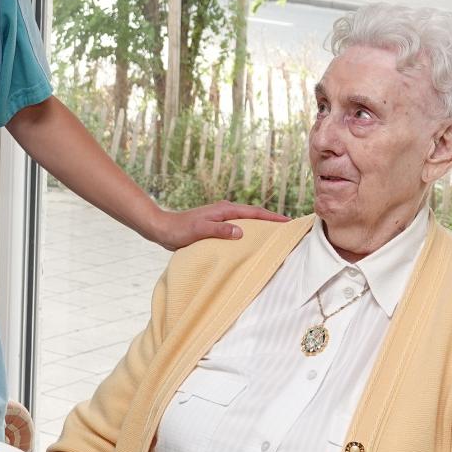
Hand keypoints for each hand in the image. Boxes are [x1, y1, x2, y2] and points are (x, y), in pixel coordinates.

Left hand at [149, 200, 289, 250]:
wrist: (163, 228)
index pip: (255, 212)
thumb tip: (241, 231)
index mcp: (225, 210)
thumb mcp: (200, 230)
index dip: (272, 217)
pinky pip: (238, 227)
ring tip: (275, 235)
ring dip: (261, 226)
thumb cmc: (180, 229)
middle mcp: (226, 211)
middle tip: (288, 228)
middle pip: (255, 214)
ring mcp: (221, 217)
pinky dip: (249, 232)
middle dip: (272, 220)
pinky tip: (251, 242)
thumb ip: (220, 230)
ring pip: (247, 221)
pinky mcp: (216, 225)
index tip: (288, 222)